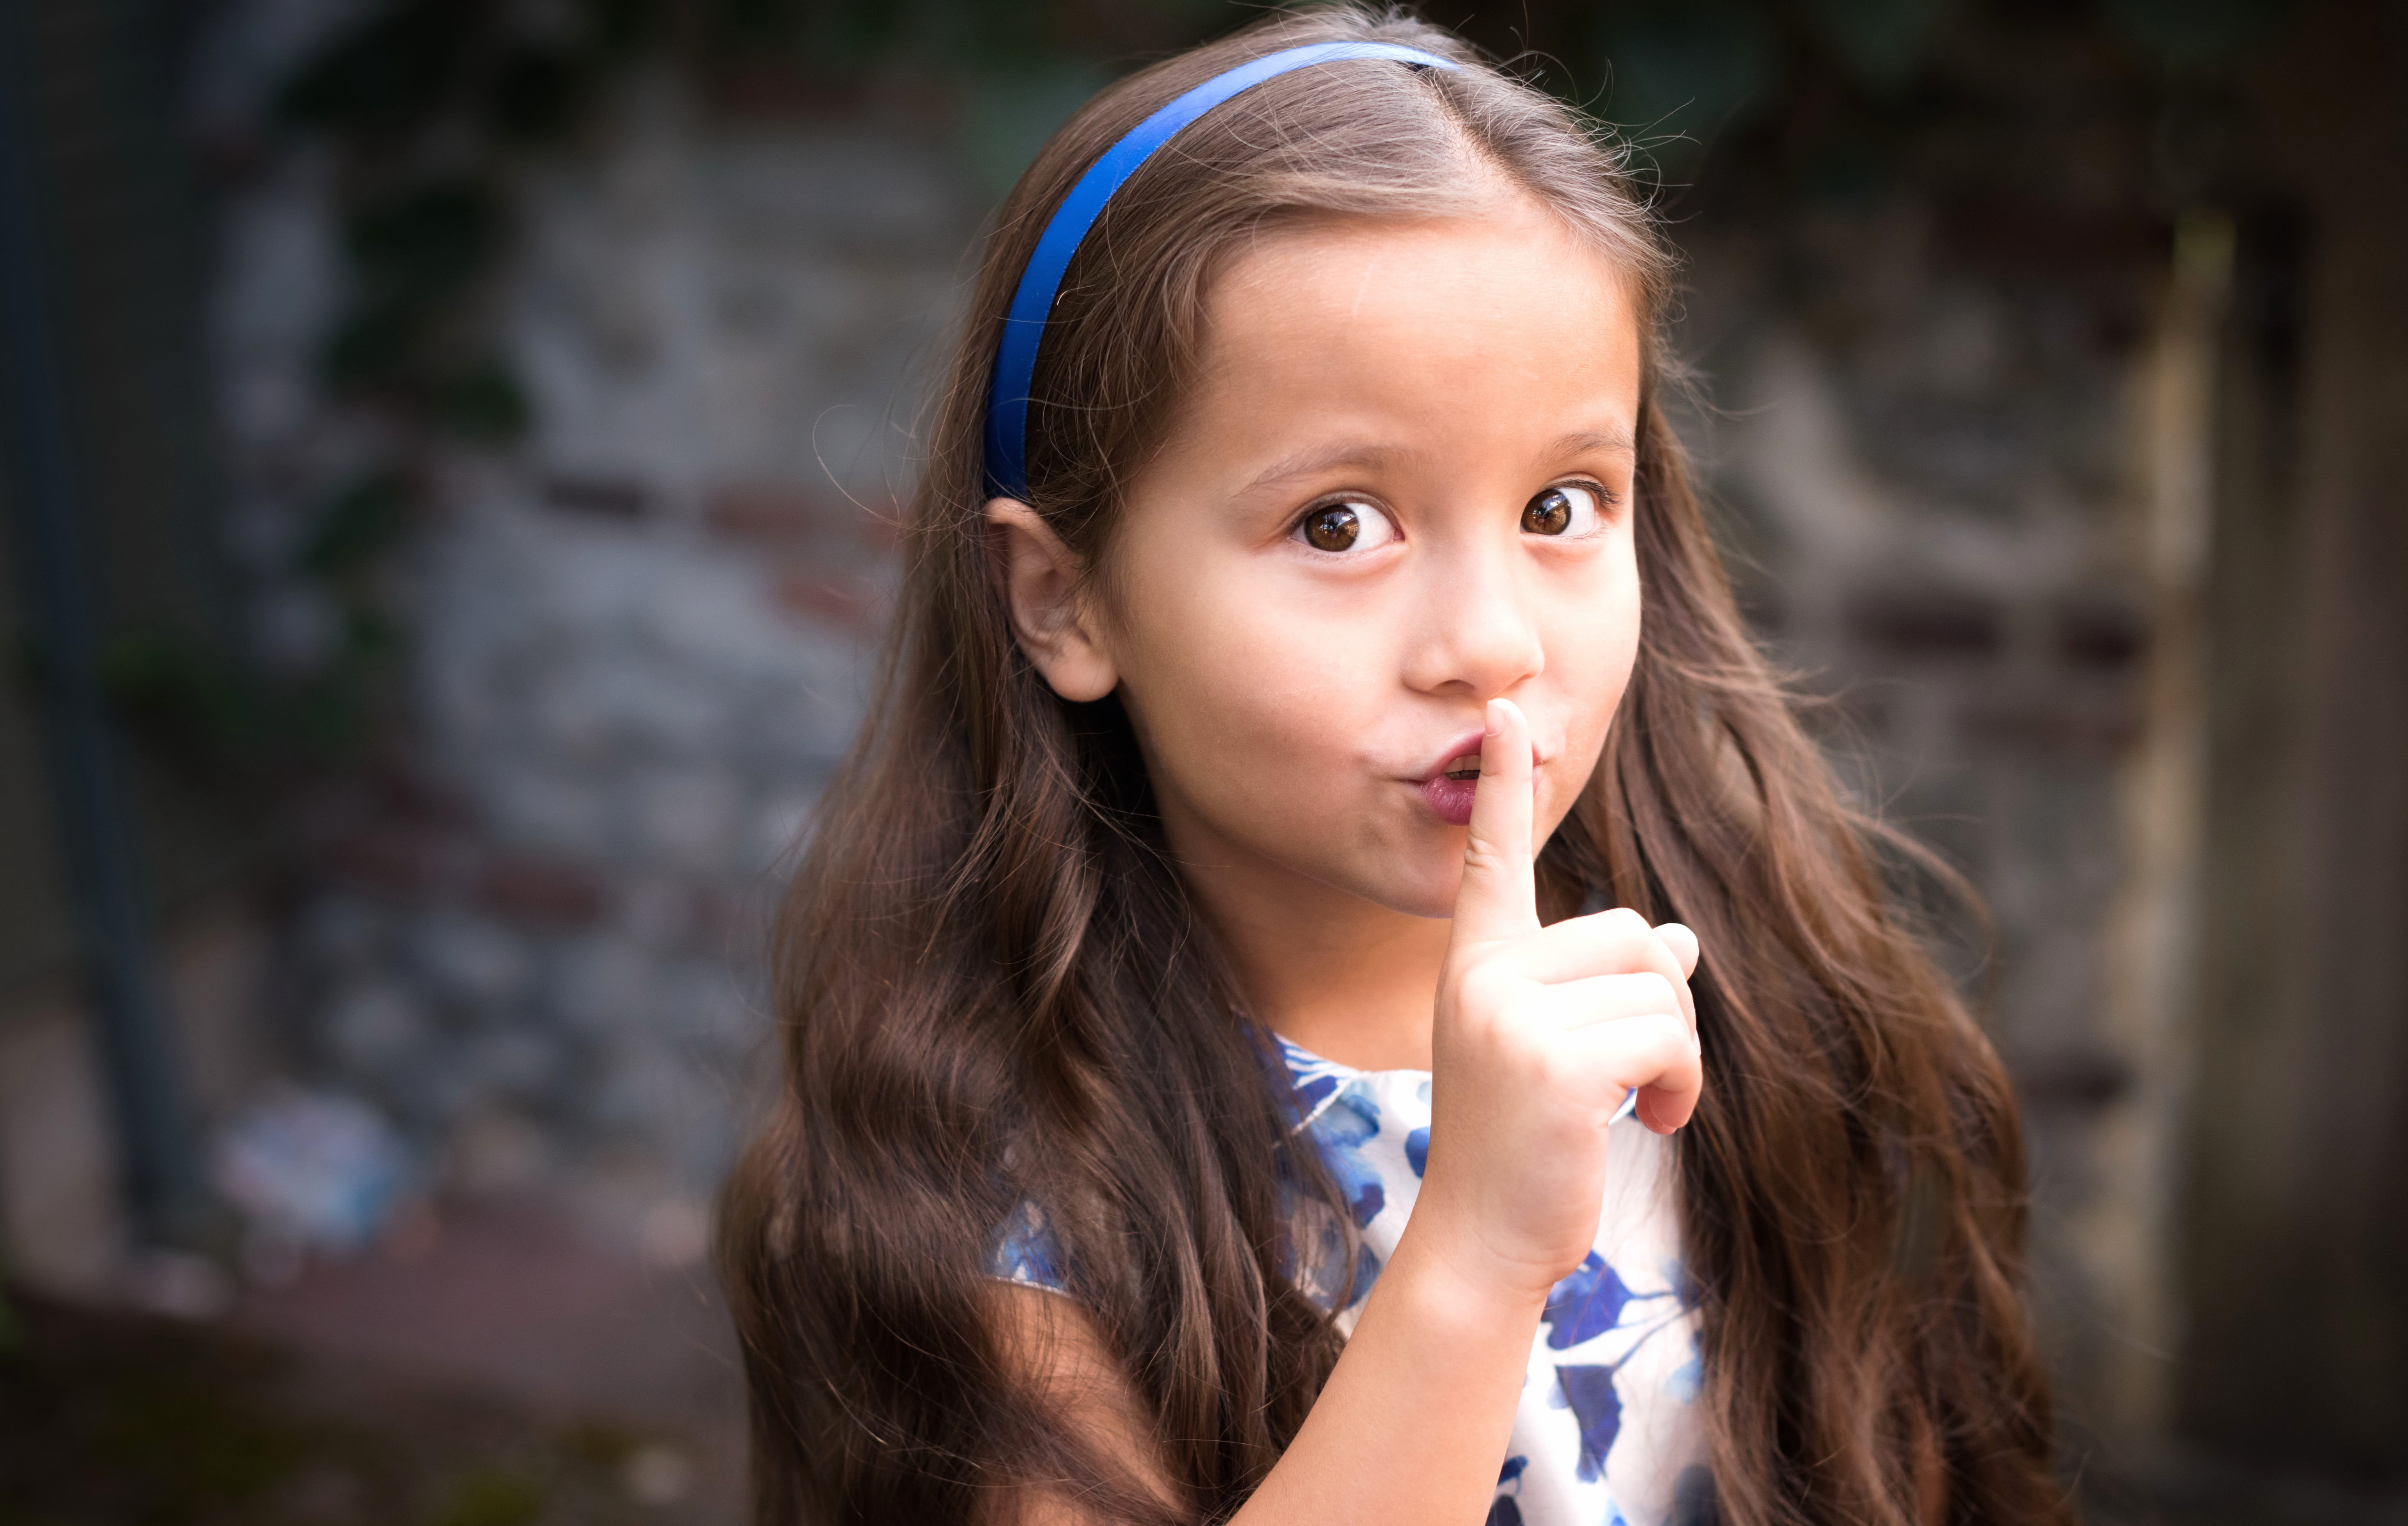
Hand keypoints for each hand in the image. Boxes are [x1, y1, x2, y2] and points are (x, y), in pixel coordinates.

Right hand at [1411, 698, 1705, 1305]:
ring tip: (1639, 1106)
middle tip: (1634, 1079)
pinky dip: (1680, 1082)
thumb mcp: (1561, 1049)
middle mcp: (1485, 973)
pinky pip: (1666, 1034)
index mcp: (1478, 962)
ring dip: (1677, 1054)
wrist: (1485, 1237)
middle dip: (1662, 1006)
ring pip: (1660, 985)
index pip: (1494, 856)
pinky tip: (1649, 1124)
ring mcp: (1512, 1013)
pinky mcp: (1553, 1060)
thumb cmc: (1525, 1145)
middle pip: (1633, 934)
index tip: (1511, 709)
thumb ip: (1608, 987)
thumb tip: (1683, 942)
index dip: (1502, 781)